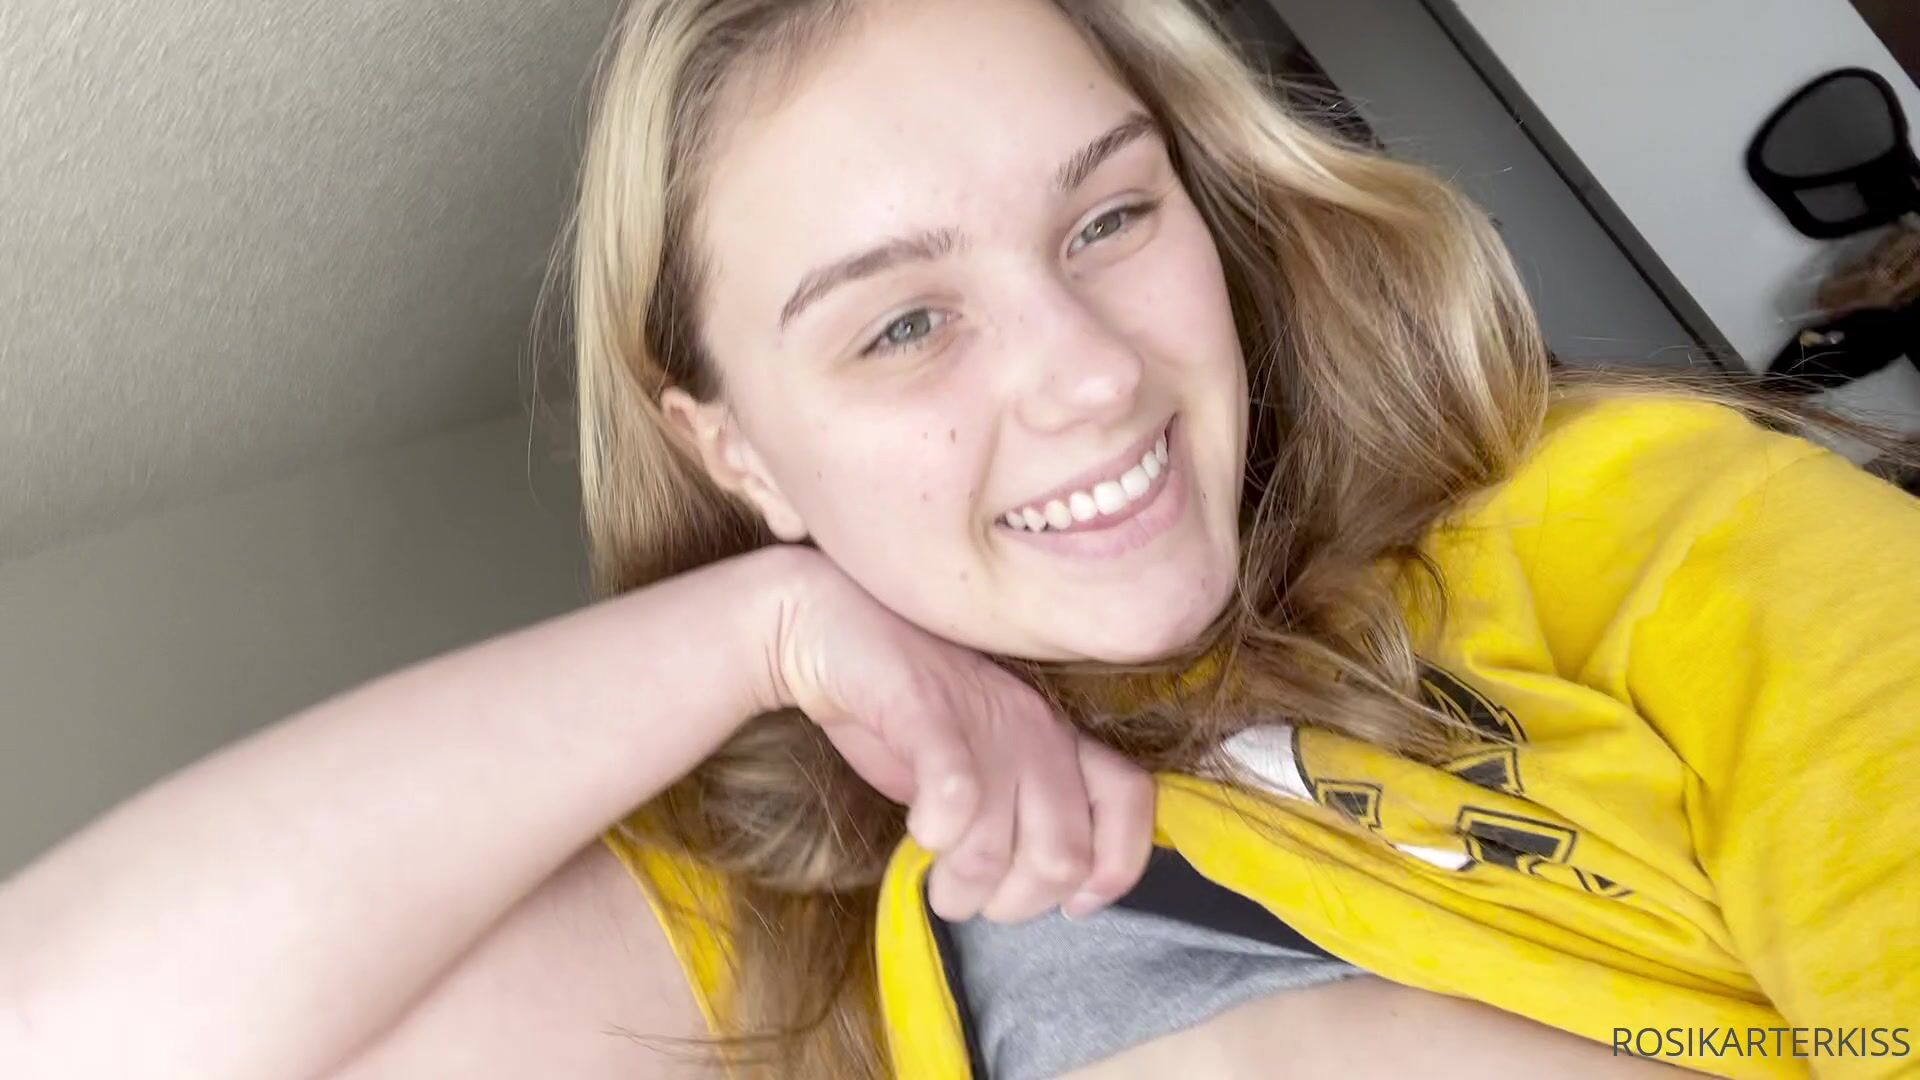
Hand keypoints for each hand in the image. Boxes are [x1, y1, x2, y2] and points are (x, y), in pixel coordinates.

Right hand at [757, 545, 1154, 922]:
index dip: (1113, 869)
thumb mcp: (983, 765)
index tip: (1069, 902)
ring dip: (959, 887)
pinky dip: (938, 834)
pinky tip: (920, 831)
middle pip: (1063, 857)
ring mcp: (985, 716)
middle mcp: (1036, 728)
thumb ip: (1021, 812)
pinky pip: (957, 793)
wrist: (828, 628)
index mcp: (1059, 739)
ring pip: (997, 848)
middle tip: (971, 892)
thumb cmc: (906, 712)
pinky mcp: (926, 707)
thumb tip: (1050, 889)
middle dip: (1015, 903)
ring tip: (932, 875)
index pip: (1133, 804)